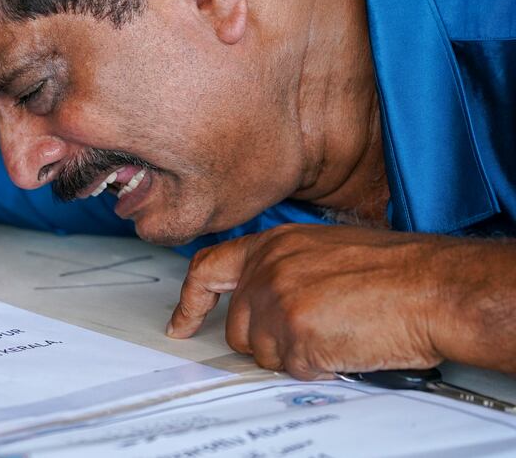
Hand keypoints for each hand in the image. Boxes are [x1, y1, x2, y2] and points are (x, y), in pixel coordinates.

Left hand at [166, 224, 451, 379]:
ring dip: (296, 354)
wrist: (432, 285)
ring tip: (336, 331)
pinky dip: (319, 365)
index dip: (191, 301)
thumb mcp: (324, 249)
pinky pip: (293, 368)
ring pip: (264, 354)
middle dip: (269, 341)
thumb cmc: (394, 269)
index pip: (208, 269)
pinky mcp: (295, 332)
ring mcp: (278, 300)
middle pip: (238, 329)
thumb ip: (284, 269)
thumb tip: (264, 301)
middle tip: (311, 332)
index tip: (181, 322)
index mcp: (273, 245)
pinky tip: (345, 343)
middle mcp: (268, 269)